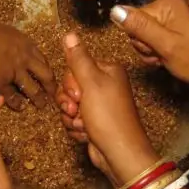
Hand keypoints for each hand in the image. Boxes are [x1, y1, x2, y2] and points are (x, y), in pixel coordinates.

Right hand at [0, 11, 55, 109]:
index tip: (50, 76)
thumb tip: (9, 43)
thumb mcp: (7, 32)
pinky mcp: (2, 83)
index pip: (43, 59)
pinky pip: (12, 95)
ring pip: (32, 88)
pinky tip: (20, 107)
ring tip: (42, 105)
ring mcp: (16, 72)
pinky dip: (17, 103)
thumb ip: (12, 42)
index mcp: (27, 45)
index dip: (47, 69)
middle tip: (55, 94)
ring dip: (38, 98)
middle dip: (51, 85)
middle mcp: (26, 59)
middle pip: (45, 75)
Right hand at [55, 32, 158, 184]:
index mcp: (108, 71)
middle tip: (78, 110)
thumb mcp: (91, 83)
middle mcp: (105, 85)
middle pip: (70, 86)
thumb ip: (78, 58)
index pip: (75, 67)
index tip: (78, 94)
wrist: (119, 153)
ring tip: (83, 124)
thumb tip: (69, 34)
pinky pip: (74, 120)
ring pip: (69, 105)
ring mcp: (100, 105)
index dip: (71, 83)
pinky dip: (76, 128)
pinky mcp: (94, 122)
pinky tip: (86, 133)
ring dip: (71, 117)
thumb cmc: (109, 117)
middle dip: (69, 102)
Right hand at [109, 0, 188, 85]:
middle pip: (139, 26)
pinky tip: (169, 56)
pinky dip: (160, 49)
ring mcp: (175, 14)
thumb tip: (115, 11)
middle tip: (163, 54)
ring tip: (167, 57)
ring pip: (146, 34)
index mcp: (168, 3)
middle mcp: (171, 3)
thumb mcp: (165, 45)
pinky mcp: (177, 24)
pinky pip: (156, 35)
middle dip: (147, 45)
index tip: (156, 49)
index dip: (140, 39)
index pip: (133, 18)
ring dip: (152, 50)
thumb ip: (139, 27)